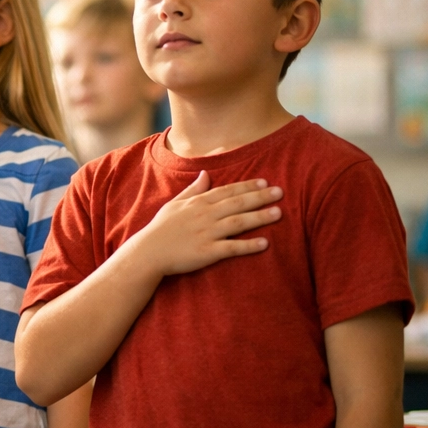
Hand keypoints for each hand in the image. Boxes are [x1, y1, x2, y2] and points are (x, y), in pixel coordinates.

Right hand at [131, 170, 281, 277]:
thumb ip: (192, 190)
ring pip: (237, 222)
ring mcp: (206, 233)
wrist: (147, 253)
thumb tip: (205, 174)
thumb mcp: (174, 204)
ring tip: (278, 213)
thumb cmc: (160, 229)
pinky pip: (231, 248)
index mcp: (197, 203)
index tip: (265, 182)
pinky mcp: (207, 252)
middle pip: (236, 203)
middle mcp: (204, 215)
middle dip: (259, 197)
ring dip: (259, 217)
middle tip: (281, 192)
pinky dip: (248, 245)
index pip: (226, 191)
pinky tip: (264, 243)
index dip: (246, 186)